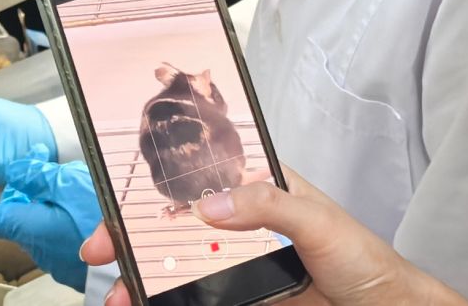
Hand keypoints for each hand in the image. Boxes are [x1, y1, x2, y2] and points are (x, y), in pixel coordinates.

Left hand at [0, 154, 99, 290]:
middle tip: (38, 173)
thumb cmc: (99, 219)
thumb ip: (37, 174)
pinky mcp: (65, 260)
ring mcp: (49, 255)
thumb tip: (17, 169)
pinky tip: (79, 209)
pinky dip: (58, 219)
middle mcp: (31, 242)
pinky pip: (53, 235)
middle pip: (13, 215)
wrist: (128, 256)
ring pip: (35, 223)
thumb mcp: (68, 182)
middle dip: (20, 195)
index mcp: (25, 222)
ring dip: (45, 206)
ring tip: (71, 188)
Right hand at [81, 168, 467, 305]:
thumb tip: (213, 204)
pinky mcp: (242, 298)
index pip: (198, 174)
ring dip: (144, 278)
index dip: (155, 182)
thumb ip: (268, 205)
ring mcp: (240, 263)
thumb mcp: (317, 221)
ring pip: (180, 264)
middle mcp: (243, 221)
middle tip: (103, 252)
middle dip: (132, 234)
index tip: (121, 200)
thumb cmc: (364, 258)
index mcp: (259, 185)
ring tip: (121, 295)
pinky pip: (198, 298)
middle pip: (176, 222)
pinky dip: (168, 302)